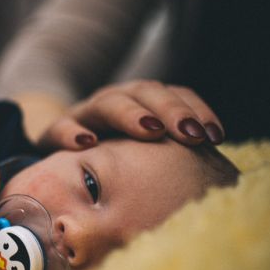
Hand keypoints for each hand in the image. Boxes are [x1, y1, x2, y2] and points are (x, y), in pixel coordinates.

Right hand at [38, 80, 224, 148]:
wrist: (55, 144)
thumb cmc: (110, 154)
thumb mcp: (141, 150)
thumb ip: (170, 154)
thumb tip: (214, 177)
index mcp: (142, 101)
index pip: (174, 94)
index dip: (195, 110)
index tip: (214, 137)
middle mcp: (116, 100)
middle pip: (145, 92)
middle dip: (170, 111)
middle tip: (190, 135)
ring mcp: (85, 113)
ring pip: (109, 103)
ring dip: (131, 115)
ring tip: (150, 131)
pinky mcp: (55, 132)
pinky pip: (62, 127)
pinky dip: (74, 133)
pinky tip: (87, 143)